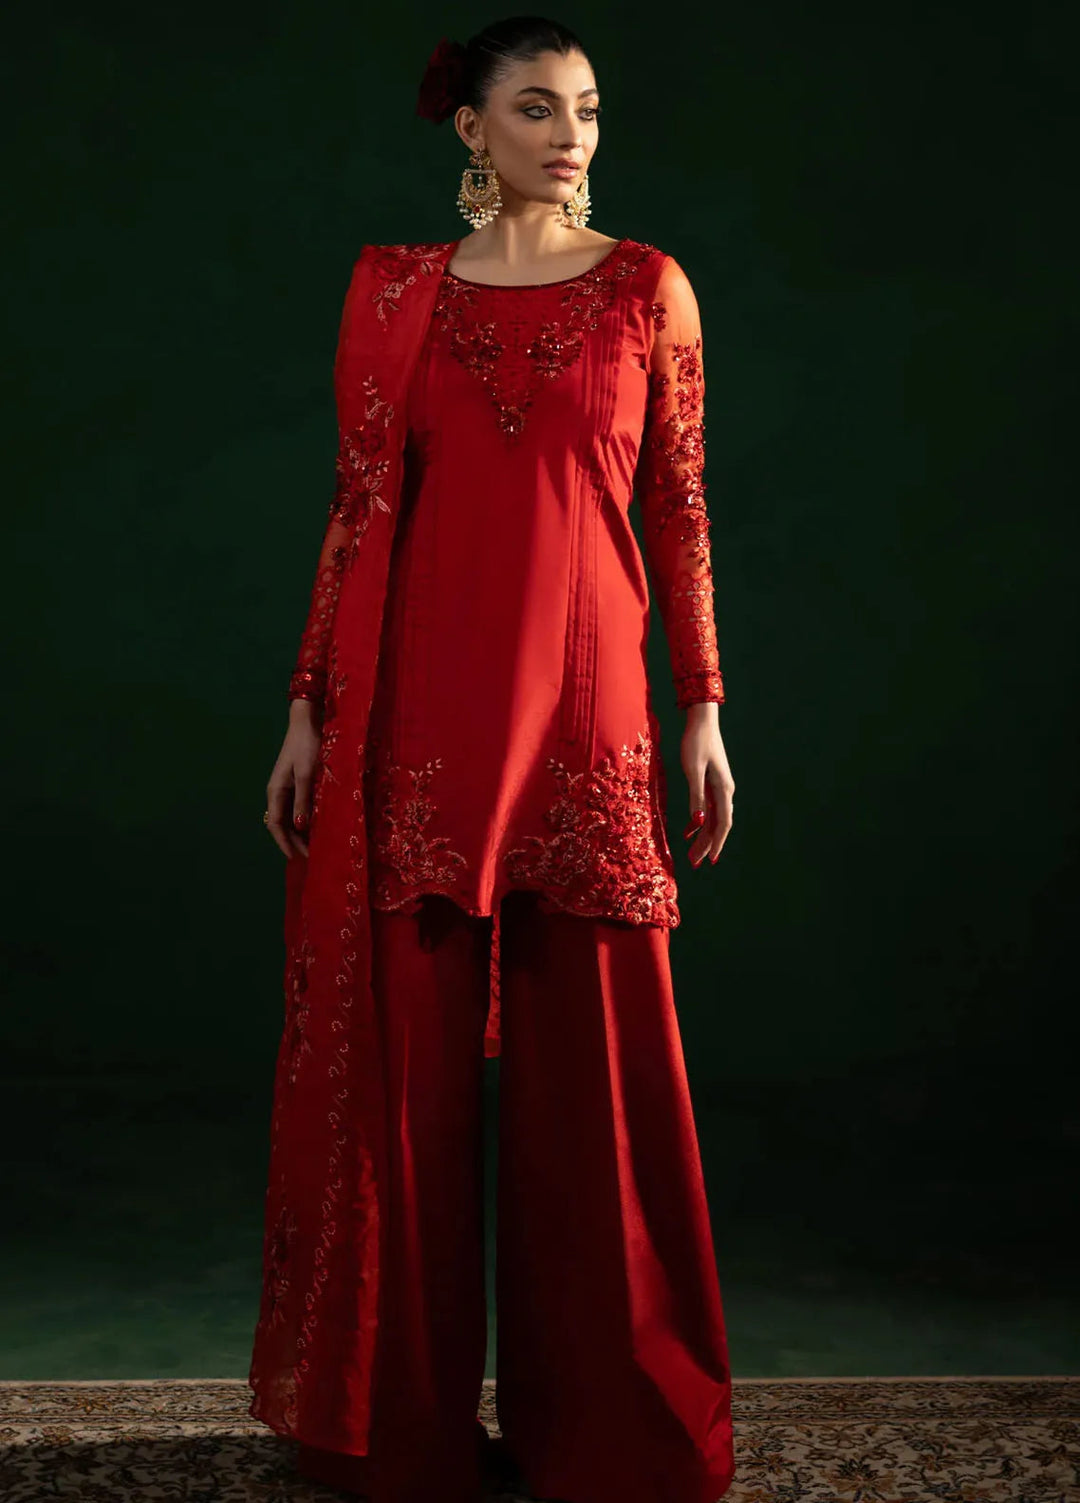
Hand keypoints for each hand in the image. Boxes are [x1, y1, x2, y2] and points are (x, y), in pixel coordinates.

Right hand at [265, 700, 321, 859]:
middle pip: (282, 824)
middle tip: (310, 856)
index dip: (285, 843)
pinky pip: (298, 806)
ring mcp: (287, 786)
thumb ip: (302, 800)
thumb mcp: (306, 774)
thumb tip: (299, 827)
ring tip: (313, 845)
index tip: (297, 858)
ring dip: (299, 831)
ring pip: (290, 816)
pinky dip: (305, 819)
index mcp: (276, 791)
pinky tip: (316, 825)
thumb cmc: (307, 746)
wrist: (308, 721)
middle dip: (294, 841)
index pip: (276, 825)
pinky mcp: (297, 782)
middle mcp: (278, 791)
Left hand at [680, 702, 733, 866]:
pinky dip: (698, 822)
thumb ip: (696, 796)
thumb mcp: (693, 769)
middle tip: (695, 863)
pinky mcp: (711, 783)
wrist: (702, 721)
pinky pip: (707, 808)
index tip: (709, 860)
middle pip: (718, 824)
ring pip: (712, 818)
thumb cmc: (696, 742)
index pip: (722, 823)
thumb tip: (699, 822)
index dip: (716, 843)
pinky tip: (688, 831)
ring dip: (702, 836)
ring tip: (691, 854)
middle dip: (706, 845)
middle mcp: (724, 790)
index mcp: (723, 789)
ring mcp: (719, 787)